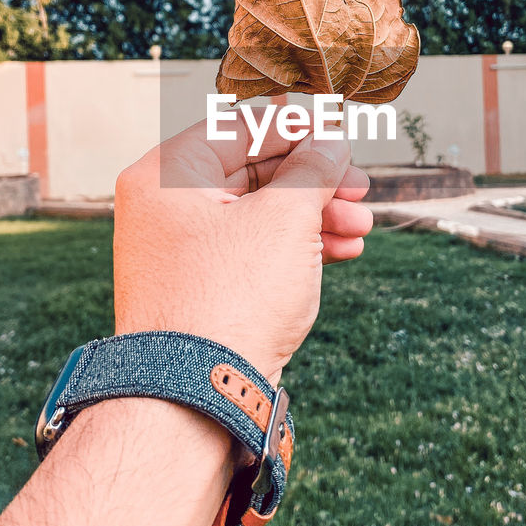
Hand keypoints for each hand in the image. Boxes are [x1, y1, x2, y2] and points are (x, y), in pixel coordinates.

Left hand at [113, 113, 372, 382]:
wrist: (196, 396)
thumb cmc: (231, 297)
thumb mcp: (283, 219)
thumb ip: (312, 170)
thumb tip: (330, 142)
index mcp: (165, 175)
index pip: (239, 129)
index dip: (298, 129)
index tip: (342, 135)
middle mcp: (164, 209)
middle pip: (252, 172)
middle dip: (314, 181)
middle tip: (361, 189)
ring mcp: (181, 253)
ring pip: (258, 215)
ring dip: (315, 217)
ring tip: (361, 229)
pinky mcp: (201, 290)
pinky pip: (251, 252)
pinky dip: (296, 249)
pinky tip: (342, 252)